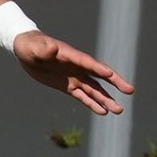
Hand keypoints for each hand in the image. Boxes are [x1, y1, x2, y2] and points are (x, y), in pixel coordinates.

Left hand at [13, 31, 135, 114]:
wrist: (26, 50)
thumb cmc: (30, 45)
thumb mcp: (35, 47)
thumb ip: (44, 49)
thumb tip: (52, 49)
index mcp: (70, 56)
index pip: (87, 62)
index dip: (97, 68)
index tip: (109, 74)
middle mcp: (77, 67)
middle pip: (99, 75)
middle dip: (115, 83)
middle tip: (130, 90)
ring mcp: (74, 77)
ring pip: (94, 89)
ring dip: (105, 99)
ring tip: (118, 110)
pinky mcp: (67, 86)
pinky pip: (82, 96)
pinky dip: (92, 104)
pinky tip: (102, 112)